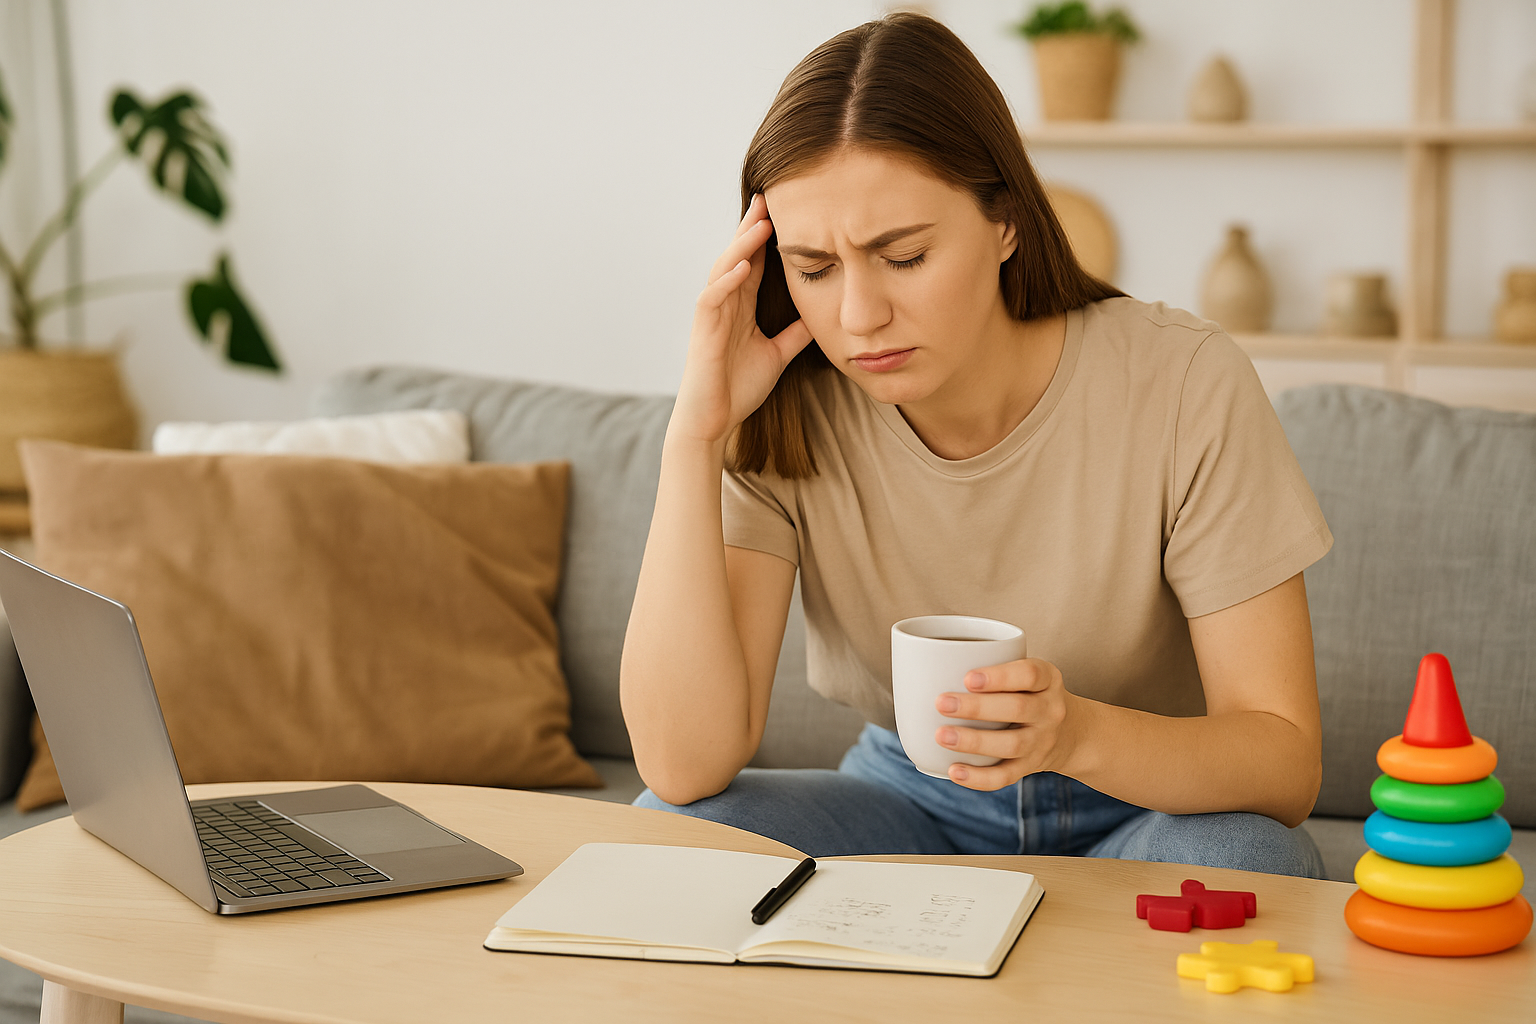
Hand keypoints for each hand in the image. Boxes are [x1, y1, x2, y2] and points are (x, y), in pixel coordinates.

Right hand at [670, 194, 814, 445]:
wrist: (713, 422)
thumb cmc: (737, 388)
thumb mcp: (778, 355)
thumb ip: (795, 333)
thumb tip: (820, 315)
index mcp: (741, 307)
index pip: (755, 262)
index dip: (768, 237)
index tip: (788, 210)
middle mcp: (724, 304)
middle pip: (738, 256)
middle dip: (752, 227)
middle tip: (770, 196)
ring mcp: (711, 316)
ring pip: (723, 270)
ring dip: (741, 246)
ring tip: (761, 223)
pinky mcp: (701, 332)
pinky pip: (711, 299)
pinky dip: (726, 282)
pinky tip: (742, 268)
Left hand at [933, 658, 1083, 790]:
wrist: (1071, 732)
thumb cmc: (1029, 693)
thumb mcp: (1025, 673)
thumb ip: (991, 667)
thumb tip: (925, 666)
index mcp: (1048, 680)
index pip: (1030, 674)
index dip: (1000, 676)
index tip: (968, 677)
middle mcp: (1050, 710)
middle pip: (1018, 709)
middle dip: (978, 708)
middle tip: (941, 703)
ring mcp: (1042, 742)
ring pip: (1012, 744)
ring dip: (974, 741)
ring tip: (941, 736)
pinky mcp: (1031, 767)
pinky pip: (1006, 776)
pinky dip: (979, 778)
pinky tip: (954, 771)